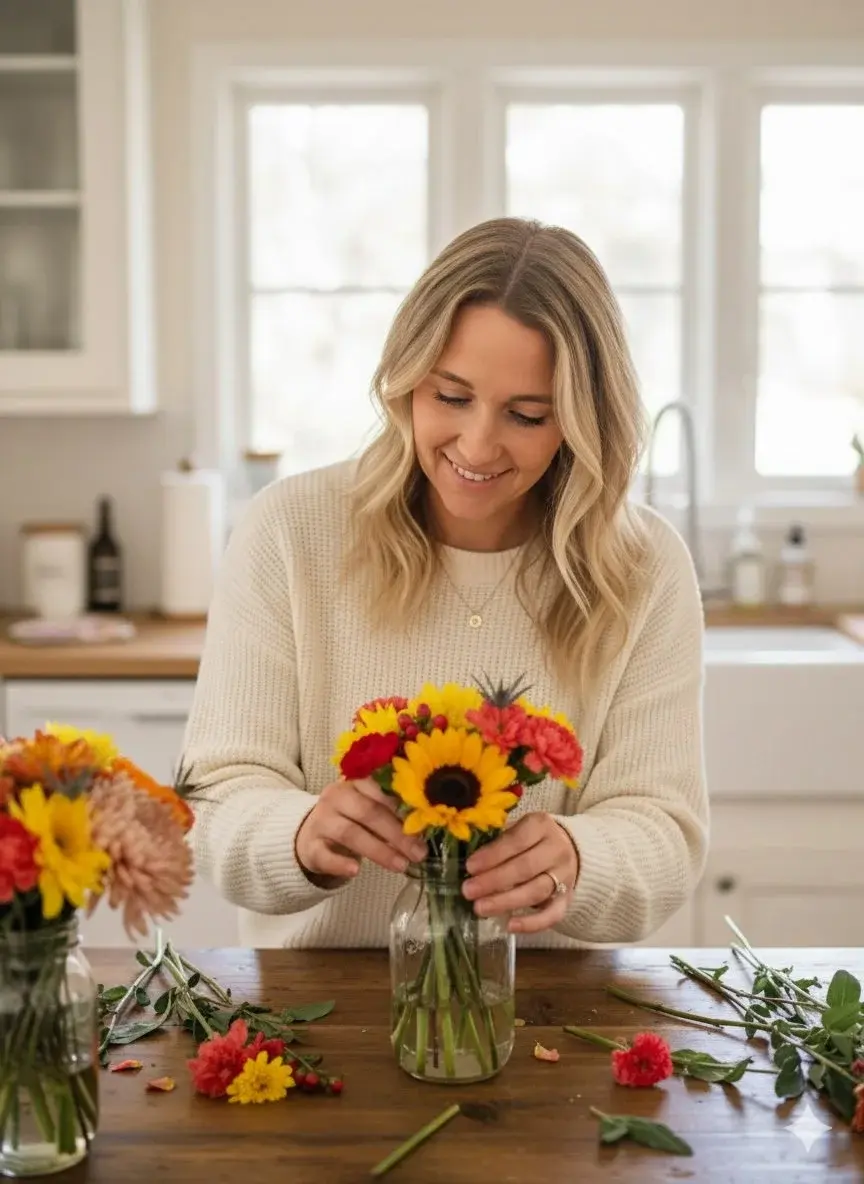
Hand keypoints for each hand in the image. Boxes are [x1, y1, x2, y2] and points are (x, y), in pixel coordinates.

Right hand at [295, 777, 425, 881]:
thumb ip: (391, 813)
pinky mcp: (310, 846)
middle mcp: (335, 797)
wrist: (311, 834)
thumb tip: (424, 829)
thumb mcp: (368, 808)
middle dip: (397, 834)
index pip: (380, 789)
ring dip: (379, 850)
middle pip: (368, 812)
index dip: (404, 807)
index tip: (425, 823)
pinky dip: (340, 863)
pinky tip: (355, 871)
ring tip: (401, 865)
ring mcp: (320, 821)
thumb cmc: (350, 819)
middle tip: (419, 853)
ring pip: (350, 833)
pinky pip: (324, 854)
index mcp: (354, 783)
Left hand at [462, 812, 578, 934]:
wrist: (567, 849)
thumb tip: (470, 863)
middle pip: (525, 868)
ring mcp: (565, 876)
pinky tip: (510, 926)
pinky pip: (552, 915)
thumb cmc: (530, 839)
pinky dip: (532, 923)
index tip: (470, 867)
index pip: (517, 840)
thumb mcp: (516, 829)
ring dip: (505, 901)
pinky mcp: (567, 899)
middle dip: (494, 880)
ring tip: (480, 908)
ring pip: (536, 891)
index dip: (493, 855)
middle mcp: (556, 850)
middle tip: (468, 890)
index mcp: (541, 826)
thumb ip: (497, 841)